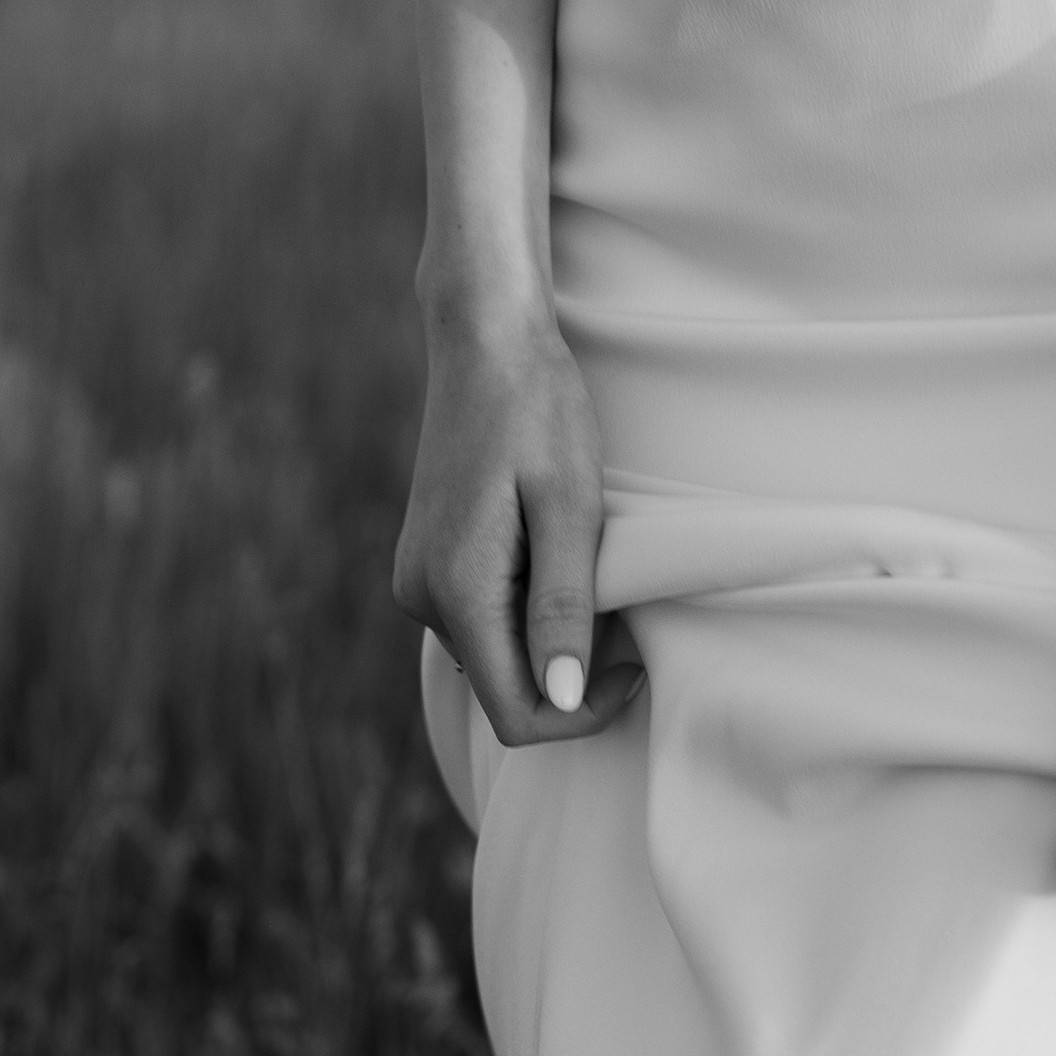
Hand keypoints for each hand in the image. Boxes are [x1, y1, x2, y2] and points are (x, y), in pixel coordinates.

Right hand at [394, 302, 641, 743]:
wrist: (485, 342)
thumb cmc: (538, 411)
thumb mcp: (569, 507)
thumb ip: (562, 606)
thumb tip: (562, 699)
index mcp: (455, 591)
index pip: (518, 713)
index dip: (585, 713)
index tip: (637, 665)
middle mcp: (422, 598)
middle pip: (506, 689)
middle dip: (572, 672)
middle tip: (624, 605)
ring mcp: (418, 581)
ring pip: (497, 656)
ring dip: (551, 637)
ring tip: (587, 566)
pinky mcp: (426, 564)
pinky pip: (483, 620)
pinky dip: (528, 610)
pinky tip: (554, 554)